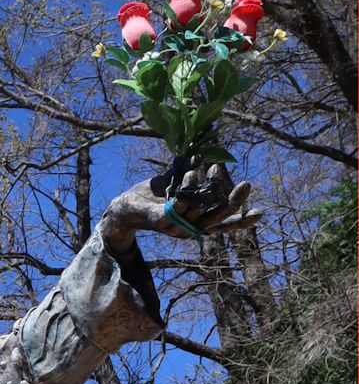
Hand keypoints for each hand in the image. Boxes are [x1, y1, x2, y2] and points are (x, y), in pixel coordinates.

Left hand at [99, 164, 261, 255]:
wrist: (122, 208)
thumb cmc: (150, 198)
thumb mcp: (171, 184)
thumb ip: (186, 173)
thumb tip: (199, 155)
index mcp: (194, 221)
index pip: (222, 224)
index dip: (241, 221)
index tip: (261, 213)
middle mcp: (188, 228)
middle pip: (217, 218)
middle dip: (234, 202)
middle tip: (248, 184)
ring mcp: (175, 226)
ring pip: (199, 207)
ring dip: (204, 183)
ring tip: (208, 166)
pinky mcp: (161, 220)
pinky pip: (180, 203)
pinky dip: (186, 185)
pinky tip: (190, 169)